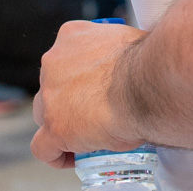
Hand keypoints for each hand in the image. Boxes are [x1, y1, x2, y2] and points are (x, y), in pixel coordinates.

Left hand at [31, 20, 147, 169]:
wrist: (148, 82)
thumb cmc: (149, 61)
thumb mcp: (130, 42)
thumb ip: (117, 53)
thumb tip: (133, 68)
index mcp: (72, 35)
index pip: (65, 56)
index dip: (78, 74)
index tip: (93, 85)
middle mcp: (54, 61)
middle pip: (51, 85)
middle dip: (68, 99)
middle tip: (94, 111)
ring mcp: (50, 95)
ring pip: (44, 114)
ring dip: (62, 123)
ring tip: (88, 136)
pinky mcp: (54, 127)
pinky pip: (43, 147)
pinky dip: (56, 154)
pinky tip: (72, 157)